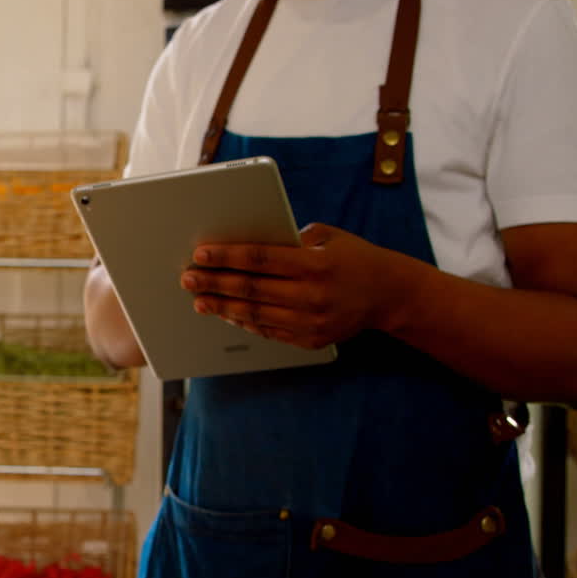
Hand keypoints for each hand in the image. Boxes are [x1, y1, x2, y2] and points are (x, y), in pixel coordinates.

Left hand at [180, 223, 418, 348]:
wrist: (389, 294)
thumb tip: (242, 245)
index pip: (259, 259)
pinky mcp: (311, 340)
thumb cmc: (352, 257)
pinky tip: (227, 313)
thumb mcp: (325, 237)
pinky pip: (268, 331)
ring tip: (199, 299)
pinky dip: (244, 322)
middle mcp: (312, 295)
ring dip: (223, 307)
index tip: (200, 254)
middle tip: (187, 279)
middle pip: (251, 289)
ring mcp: (311, 321)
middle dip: (214, 283)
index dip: (226, 257)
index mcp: (314, 264)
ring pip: (255, 314)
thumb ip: (287, 240)